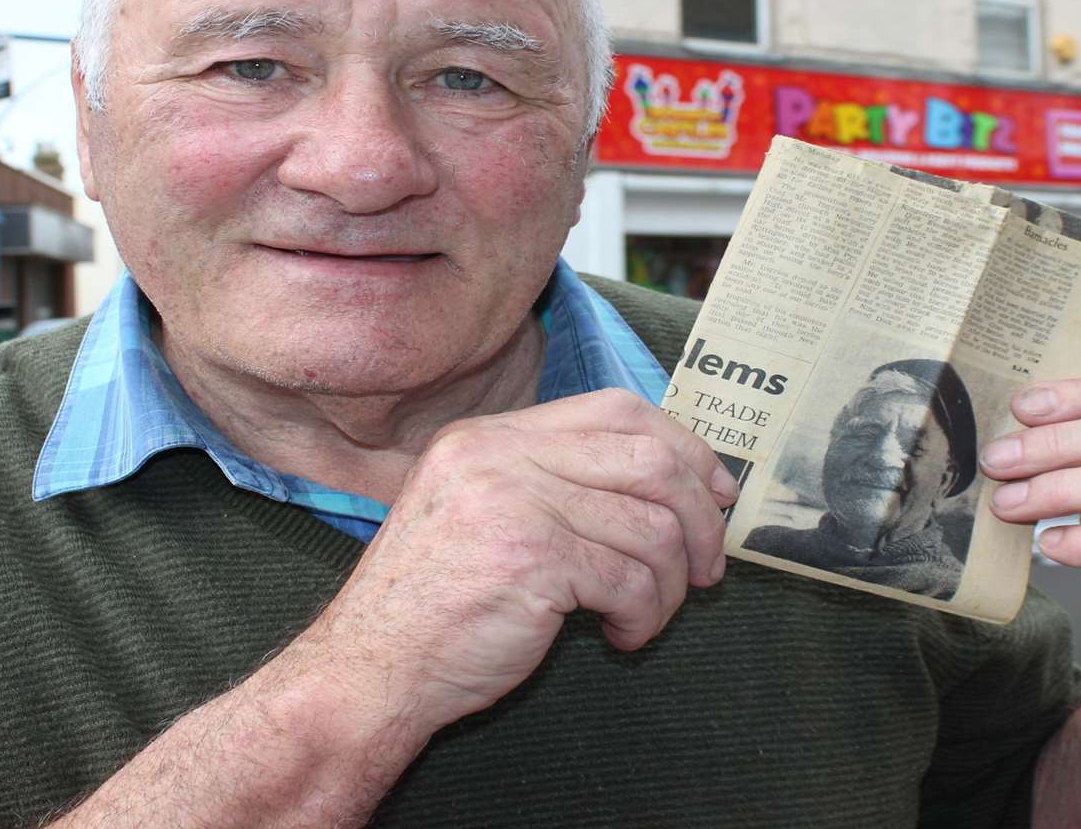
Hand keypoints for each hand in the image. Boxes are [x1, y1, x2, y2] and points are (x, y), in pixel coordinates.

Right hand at [285, 388, 736, 735]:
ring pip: (652, 525)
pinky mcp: (534, 558)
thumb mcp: (480, 516)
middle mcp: (500, 455)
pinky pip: (633, 578)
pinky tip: (619, 636)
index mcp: (488, 437)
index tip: (713, 492)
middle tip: (705, 568)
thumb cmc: (431, 609)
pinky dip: (645, 615)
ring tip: (646, 615)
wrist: (368, 671)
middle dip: (698, 517)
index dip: (682, 446)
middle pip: (650, 458)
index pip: (617, 408)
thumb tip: (666, 482)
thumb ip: (550, 486)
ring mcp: (515, 501)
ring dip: (669, 583)